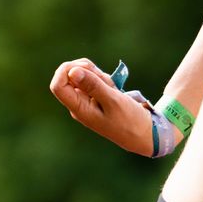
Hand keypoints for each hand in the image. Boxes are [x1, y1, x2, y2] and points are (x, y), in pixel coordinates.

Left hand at [48, 57, 169, 155]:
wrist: (144, 133)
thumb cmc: (130, 120)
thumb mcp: (113, 100)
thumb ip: (93, 85)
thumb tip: (72, 71)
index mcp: (79, 109)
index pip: (58, 85)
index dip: (67, 70)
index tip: (86, 68)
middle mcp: (78, 104)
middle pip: (71, 76)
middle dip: (89, 71)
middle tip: (108, 82)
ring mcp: (86, 101)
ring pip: (84, 75)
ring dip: (99, 76)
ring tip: (114, 89)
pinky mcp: (94, 98)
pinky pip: (93, 80)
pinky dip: (103, 80)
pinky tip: (114, 90)